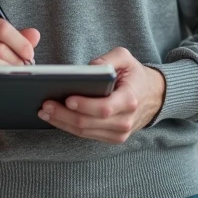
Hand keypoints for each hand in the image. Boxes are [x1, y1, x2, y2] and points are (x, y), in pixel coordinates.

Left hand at [38, 47, 164, 143]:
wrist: (152, 95)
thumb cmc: (134, 75)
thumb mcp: (126, 58)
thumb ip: (108, 59)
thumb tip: (86, 70)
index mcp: (129, 100)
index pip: (104, 108)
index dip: (85, 105)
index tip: (67, 98)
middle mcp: (125, 121)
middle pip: (89, 123)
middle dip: (64, 115)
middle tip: (45, 105)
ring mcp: (119, 133)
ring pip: (84, 132)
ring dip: (62, 123)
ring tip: (44, 111)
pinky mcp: (112, 138)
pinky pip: (87, 135)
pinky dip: (69, 127)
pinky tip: (55, 117)